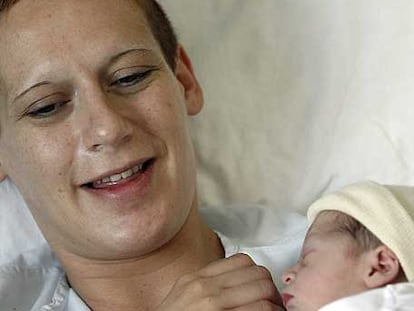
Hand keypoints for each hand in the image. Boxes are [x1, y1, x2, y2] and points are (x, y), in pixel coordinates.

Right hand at [156, 253, 284, 310]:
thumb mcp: (182, 296)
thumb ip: (204, 284)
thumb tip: (235, 282)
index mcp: (197, 279)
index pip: (241, 261)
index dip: (257, 273)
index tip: (260, 286)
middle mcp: (206, 288)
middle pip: (257, 273)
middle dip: (270, 287)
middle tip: (273, 300)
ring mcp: (214, 305)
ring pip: (263, 290)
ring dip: (275, 302)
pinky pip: (260, 310)